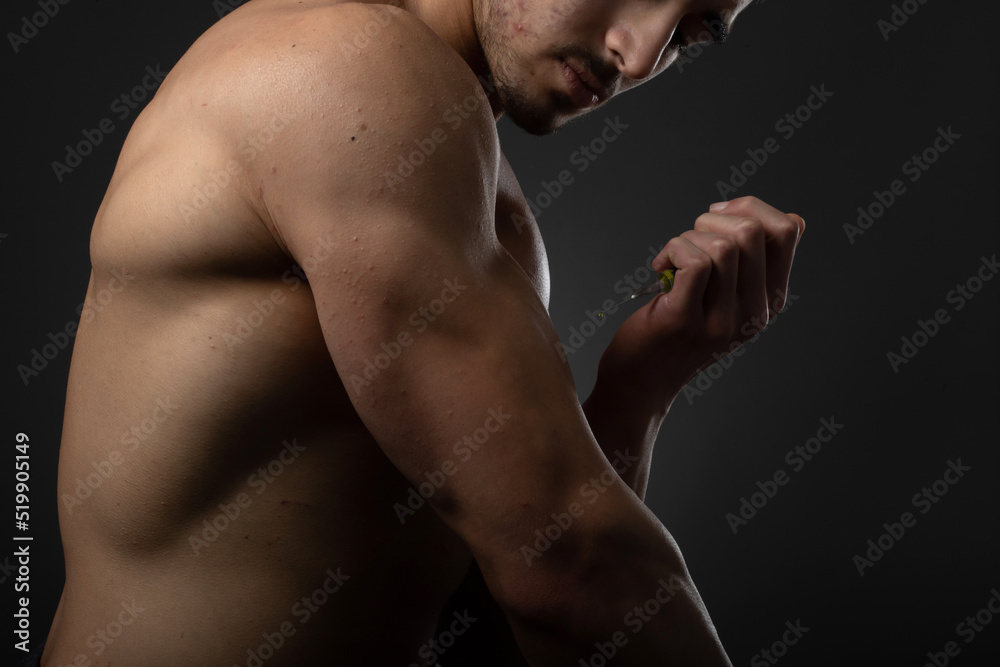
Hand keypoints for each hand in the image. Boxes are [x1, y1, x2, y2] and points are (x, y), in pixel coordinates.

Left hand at [596, 196, 804, 415]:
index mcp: (770, 299)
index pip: (788, 230)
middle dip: (713, 219)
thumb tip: (779, 215)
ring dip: (688, 237)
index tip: (717, 217)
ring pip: (723, 245)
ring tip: (672, 258)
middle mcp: (754, 312)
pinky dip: (672, 250)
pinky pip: (693, 262)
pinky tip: (660, 267)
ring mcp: (722, 320)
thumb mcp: (727, 296)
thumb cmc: (679, 328)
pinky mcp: (684, 321)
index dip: (750, 207)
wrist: (643, 380)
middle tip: (689, 240)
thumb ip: (750, 262)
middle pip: (753, 232)